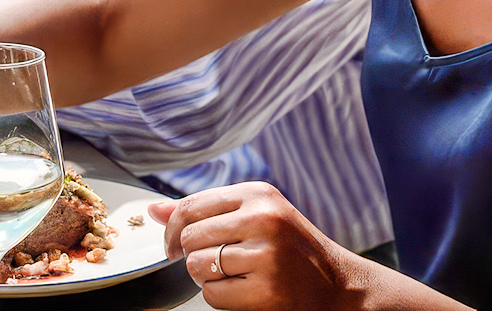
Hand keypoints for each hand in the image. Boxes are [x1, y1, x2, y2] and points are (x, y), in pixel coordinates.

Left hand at [149, 183, 368, 310]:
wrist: (338, 285)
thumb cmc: (291, 249)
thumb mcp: (255, 217)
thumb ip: (205, 211)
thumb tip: (153, 210)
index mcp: (258, 194)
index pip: (192, 205)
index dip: (171, 228)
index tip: (171, 245)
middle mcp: (263, 218)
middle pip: (191, 237)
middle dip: (192, 256)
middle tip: (213, 263)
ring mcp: (266, 255)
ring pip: (198, 267)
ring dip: (207, 278)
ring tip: (233, 276)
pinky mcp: (267, 290)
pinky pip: (213, 295)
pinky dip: (220, 297)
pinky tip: (244, 291)